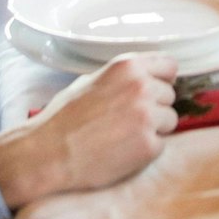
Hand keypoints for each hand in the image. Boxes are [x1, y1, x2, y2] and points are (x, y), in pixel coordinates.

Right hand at [0, 53, 178, 207]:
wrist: (48, 153)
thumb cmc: (64, 118)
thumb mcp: (91, 80)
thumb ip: (123, 77)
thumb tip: (147, 79)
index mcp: (128, 66)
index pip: (169, 66)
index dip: (161, 80)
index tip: (153, 91)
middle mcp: (141, 87)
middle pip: (170, 95)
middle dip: (155, 107)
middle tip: (128, 120)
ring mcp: (147, 116)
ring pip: (170, 120)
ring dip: (154, 129)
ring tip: (125, 136)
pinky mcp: (149, 145)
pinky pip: (162, 145)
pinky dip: (146, 150)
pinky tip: (123, 151)